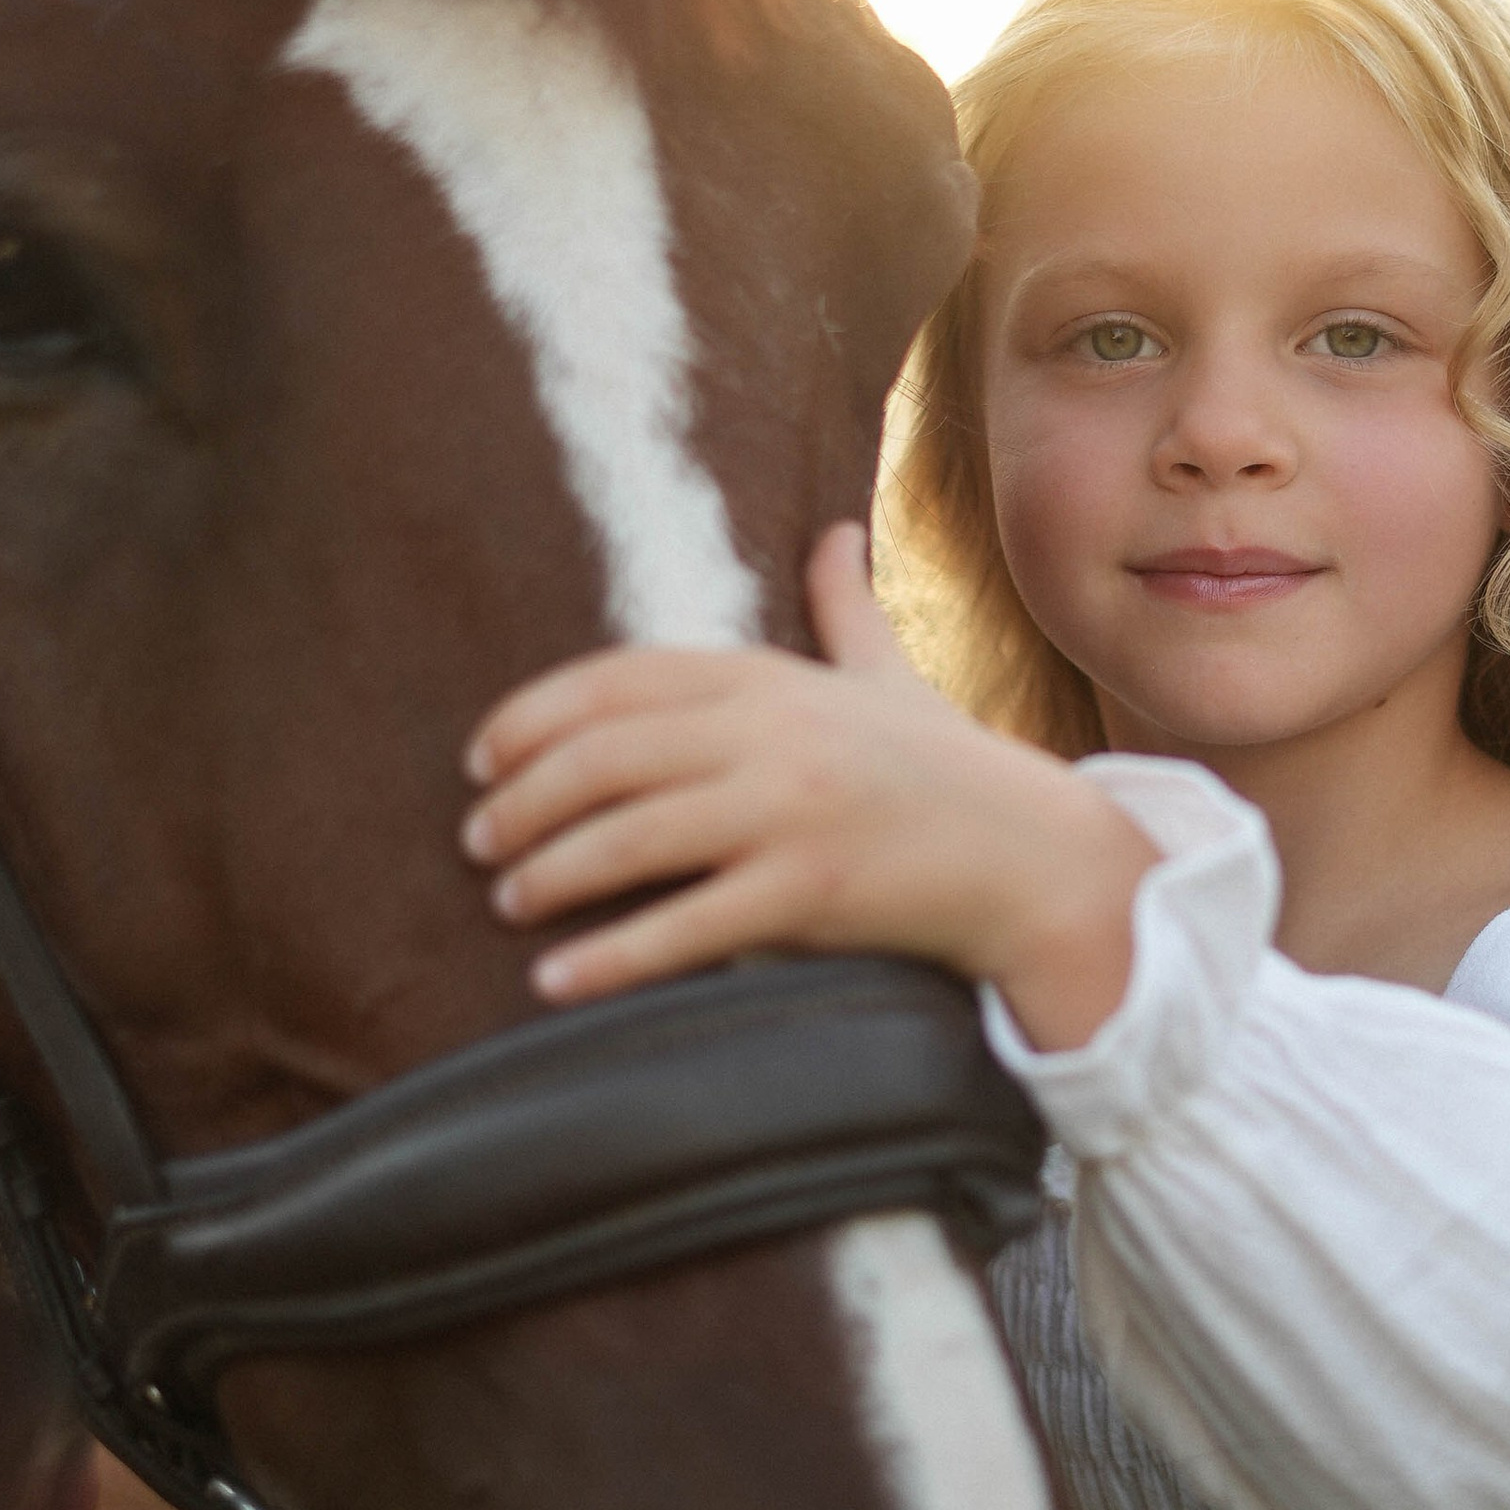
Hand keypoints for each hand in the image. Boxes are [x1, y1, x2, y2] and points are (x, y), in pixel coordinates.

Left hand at [460, 523, 1151, 1050]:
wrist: (1033, 858)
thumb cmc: (948, 772)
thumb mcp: (889, 677)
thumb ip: (844, 607)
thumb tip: (835, 530)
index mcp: (773, 678)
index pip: (617, 680)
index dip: (533, 717)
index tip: (480, 759)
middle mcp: (773, 735)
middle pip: (605, 758)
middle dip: (523, 801)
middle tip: (477, 842)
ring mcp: (791, 813)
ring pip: (629, 837)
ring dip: (548, 871)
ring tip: (507, 899)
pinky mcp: (811, 894)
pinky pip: (684, 926)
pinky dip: (608, 957)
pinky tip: (555, 979)